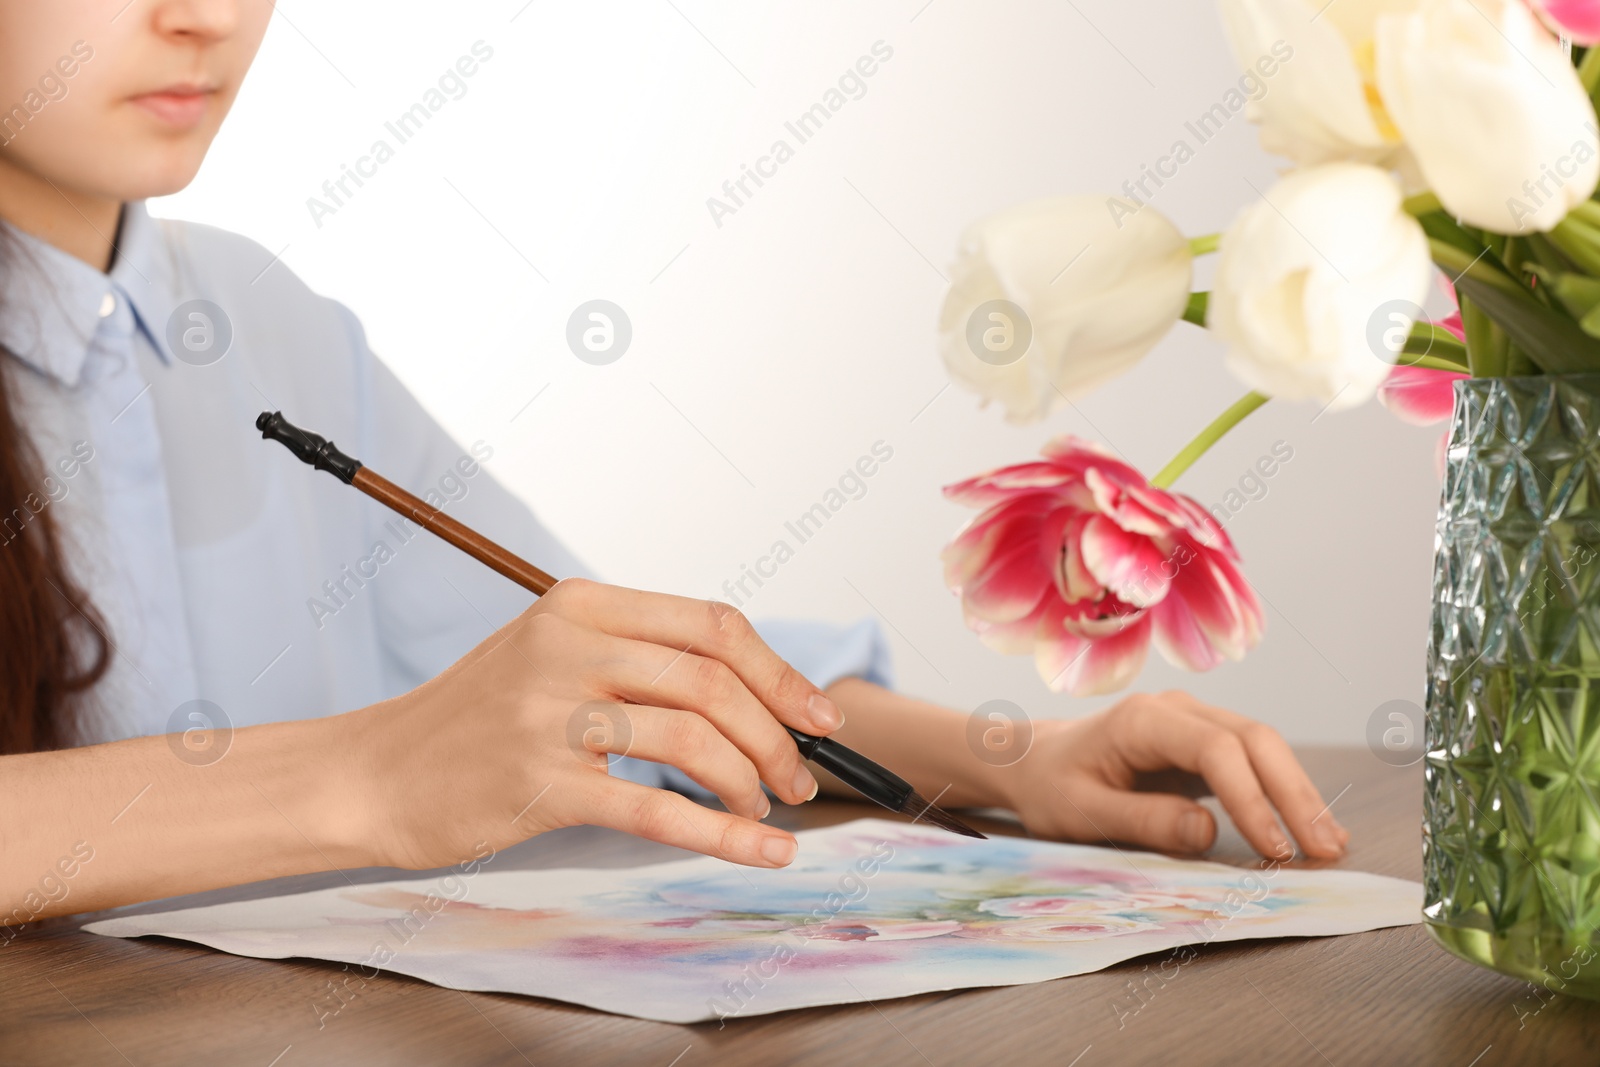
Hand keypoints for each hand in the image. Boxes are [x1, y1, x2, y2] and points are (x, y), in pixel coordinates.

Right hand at [347, 578, 843, 870]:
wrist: (372, 775)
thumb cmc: (474, 721)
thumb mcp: (549, 654)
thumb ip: (635, 655)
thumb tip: (753, 690)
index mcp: (580, 603)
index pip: (712, 624)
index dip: (780, 672)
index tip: (819, 716)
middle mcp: (567, 645)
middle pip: (713, 681)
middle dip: (776, 735)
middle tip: (798, 779)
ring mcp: (549, 713)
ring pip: (693, 740)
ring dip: (750, 783)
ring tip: (763, 812)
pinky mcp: (537, 783)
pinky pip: (655, 811)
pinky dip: (722, 835)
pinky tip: (760, 850)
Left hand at [999, 690, 1348, 859]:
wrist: (1035, 761)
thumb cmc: (1052, 786)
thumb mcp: (1083, 813)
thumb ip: (1143, 821)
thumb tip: (1207, 832)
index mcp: (1143, 720)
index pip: (1216, 750)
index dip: (1251, 798)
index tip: (1275, 848)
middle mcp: (1177, 710)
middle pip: (1254, 739)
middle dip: (1294, 794)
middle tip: (1327, 850)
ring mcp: (1194, 721)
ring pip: (1263, 746)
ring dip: (1298, 793)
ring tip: (1332, 844)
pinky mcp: (1203, 743)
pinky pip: (1253, 761)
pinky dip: (1283, 792)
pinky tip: (1309, 826)